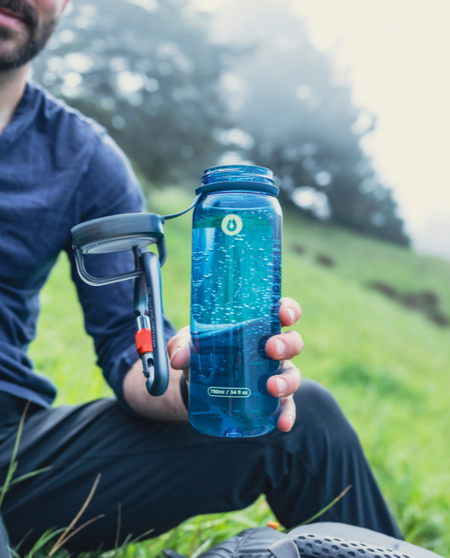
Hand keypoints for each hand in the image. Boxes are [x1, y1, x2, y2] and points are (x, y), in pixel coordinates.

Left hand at [168, 297, 303, 432]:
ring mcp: (274, 374)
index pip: (282, 313)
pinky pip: (286, 407)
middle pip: (293, 342)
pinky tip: (282, 424)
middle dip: (287, 344)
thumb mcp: (190, 343)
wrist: (197, 384)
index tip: (284, 315)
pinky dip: (287, 414)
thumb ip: (182, 345)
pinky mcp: (270, 399)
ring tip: (272, 387)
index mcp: (258, 326)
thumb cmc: (202, 351)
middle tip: (271, 349)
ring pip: (293, 374)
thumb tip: (178, 359)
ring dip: (287, 380)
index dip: (288, 310)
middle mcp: (272, 349)